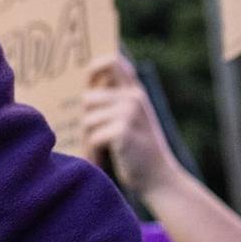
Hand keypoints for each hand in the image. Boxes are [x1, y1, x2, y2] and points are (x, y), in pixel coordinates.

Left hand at [81, 55, 180, 196]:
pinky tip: (100, 161)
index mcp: (135, 92)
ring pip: (88, 120)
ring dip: (88, 140)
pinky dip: (93, 152)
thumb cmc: (138, 152)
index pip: (113, 61)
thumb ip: (114, 104)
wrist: (160, 179)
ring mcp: (129, 113)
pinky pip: (93, 137)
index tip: (88, 83)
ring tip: (98, 153)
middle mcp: (133, 98)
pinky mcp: (123, 131)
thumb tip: (80, 95)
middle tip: (94, 141)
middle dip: (87, 122)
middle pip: (88, 99)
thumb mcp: (131, 120)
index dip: (95, 67)